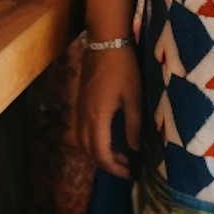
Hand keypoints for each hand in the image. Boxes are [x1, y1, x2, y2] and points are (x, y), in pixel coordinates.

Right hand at [76, 45, 141, 179]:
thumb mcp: (134, 96)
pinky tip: (109, 136)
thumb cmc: (124, 67)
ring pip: (81, 141)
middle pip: (89, 151)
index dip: (114, 167)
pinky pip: (81, 130)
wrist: (105, 41)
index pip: (100, 153)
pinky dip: (92, 140)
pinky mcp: (79, 102)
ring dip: (98, 153)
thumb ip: (133, 125)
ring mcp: (79, 108)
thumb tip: (134, 148)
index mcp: (97, 117)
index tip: (130, 172)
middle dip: (106, 163)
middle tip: (126, 166)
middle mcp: (83, 116)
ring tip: (119, 153)